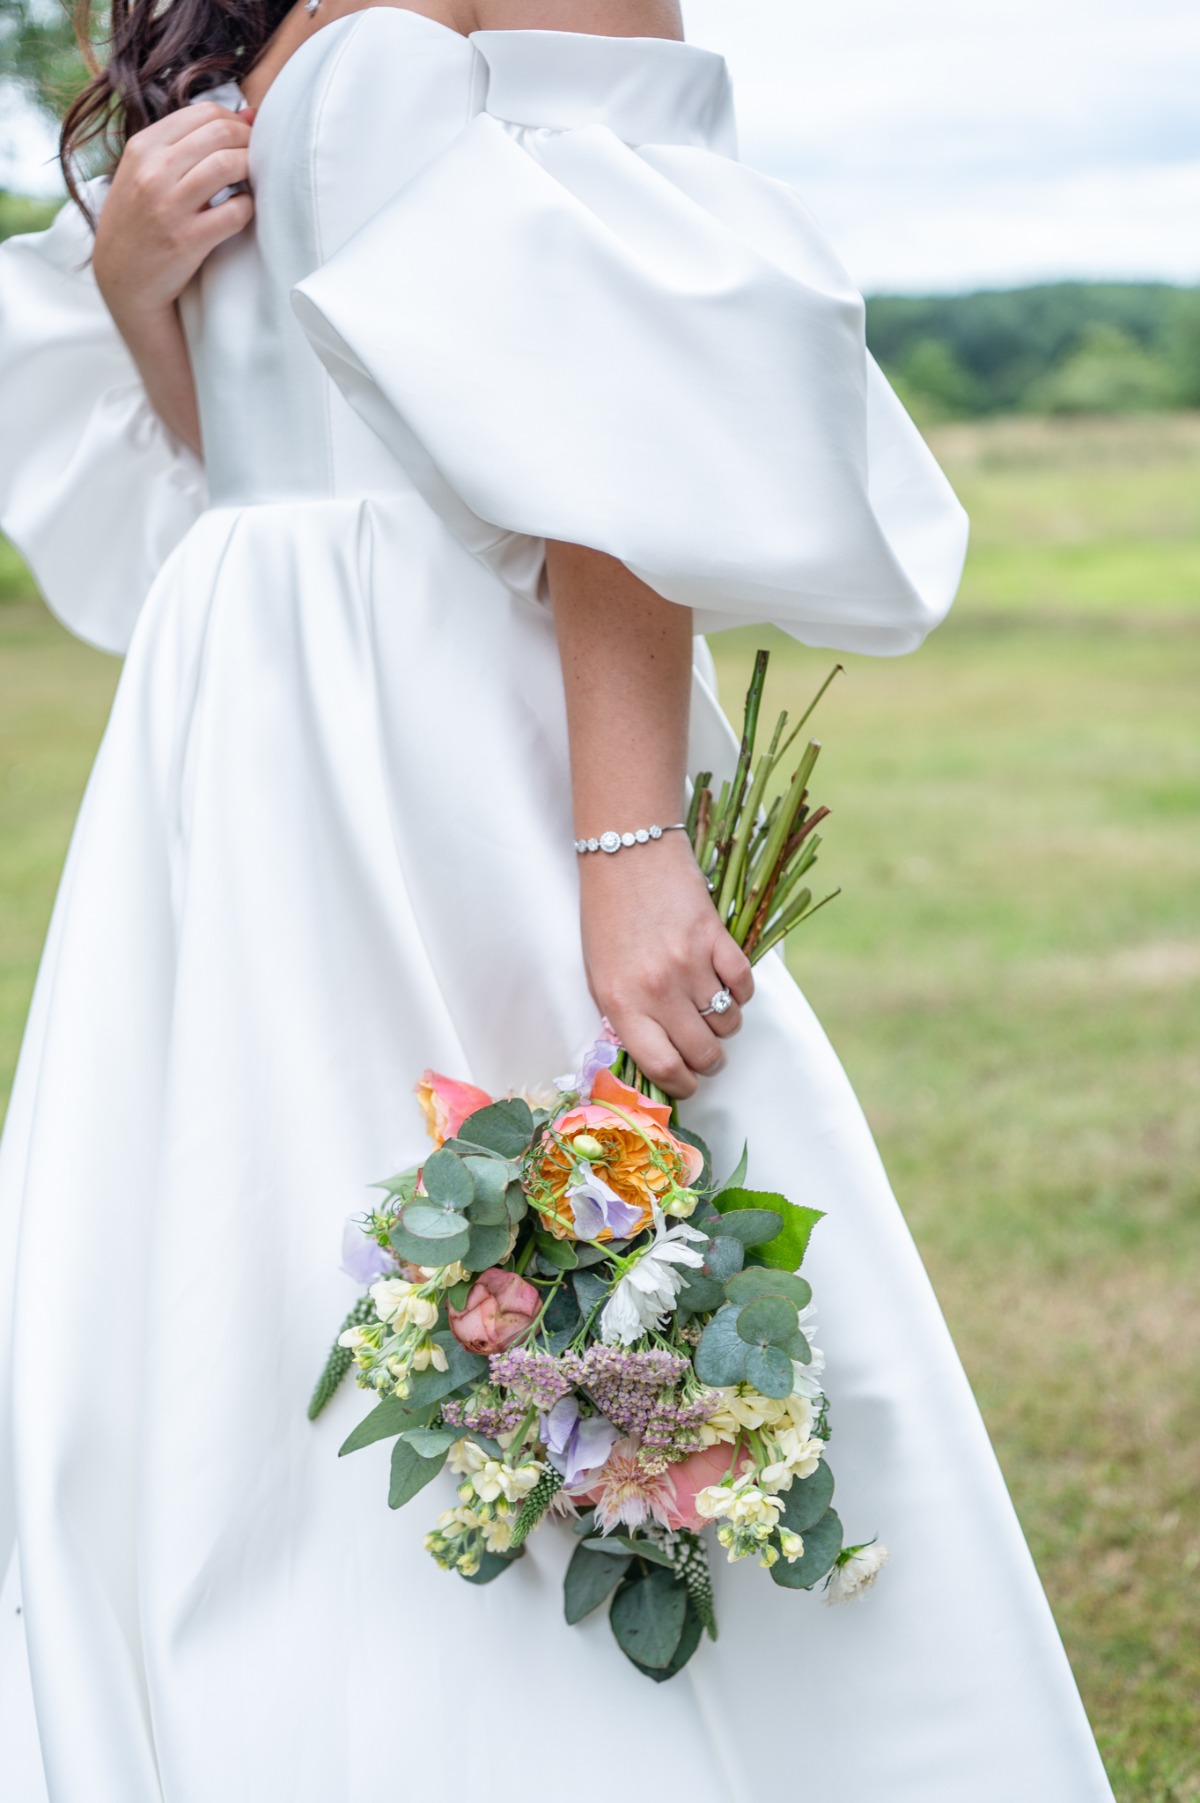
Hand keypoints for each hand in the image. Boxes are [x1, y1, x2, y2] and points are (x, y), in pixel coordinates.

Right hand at [93, 102, 254, 326]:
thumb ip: (187, 142)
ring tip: (250, 181)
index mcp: (143, 147)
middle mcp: (153, 171)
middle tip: (255, 157)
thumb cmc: (140, 219)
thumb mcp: (144, 171)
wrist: (121, 277)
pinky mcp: (187, 240)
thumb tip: (248, 113)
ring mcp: (169, 206)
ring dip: (250, 169)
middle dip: (247, 141)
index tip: (243, 138)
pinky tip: (242, 210)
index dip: (234, 121)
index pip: (203, 113)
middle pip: (220, 133)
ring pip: (228, 165)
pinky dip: (248, 207)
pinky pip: (235, 211)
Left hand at [579, 832, 753, 1098]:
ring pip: (728, 1023)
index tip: (688, 1082)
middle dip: (709, 1061)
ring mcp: (690, 964)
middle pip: (703, 1053)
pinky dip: (742, 992)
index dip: (682, 1086)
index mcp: (621, 1004)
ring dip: (725, 1024)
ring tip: (711, 1007)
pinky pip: (745, 987)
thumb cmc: (607, 918)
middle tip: (706, 1051)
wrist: (624, 854)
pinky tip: (726, 981)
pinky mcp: (716, 938)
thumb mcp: (601, 976)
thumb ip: (628, 1017)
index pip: (661, 1068)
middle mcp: (657, 990)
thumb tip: (660, 1056)